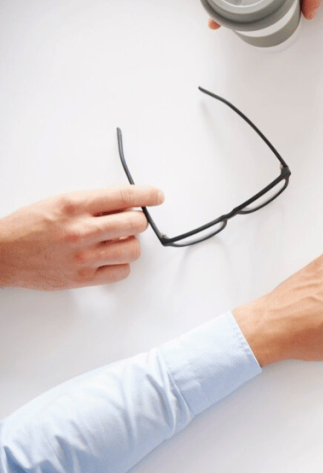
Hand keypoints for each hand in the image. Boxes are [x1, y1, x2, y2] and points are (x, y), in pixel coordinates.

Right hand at [0, 187, 163, 289]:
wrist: (2, 254)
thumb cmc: (27, 226)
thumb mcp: (59, 202)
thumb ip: (93, 202)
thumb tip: (126, 202)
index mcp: (75, 205)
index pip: (124, 196)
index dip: (148, 195)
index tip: (157, 196)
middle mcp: (81, 230)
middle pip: (136, 224)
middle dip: (136, 221)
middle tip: (127, 223)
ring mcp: (83, 256)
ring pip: (133, 249)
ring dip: (128, 244)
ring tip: (113, 242)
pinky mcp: (83, 277)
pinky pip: (122, 271)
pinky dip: (120, 265)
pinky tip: (107, 258)